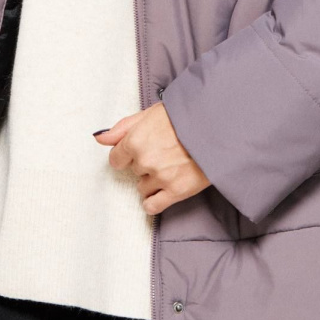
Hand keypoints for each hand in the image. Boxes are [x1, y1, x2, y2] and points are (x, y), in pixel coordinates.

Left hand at [93, 103, 211, 214]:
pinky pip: (153, 206)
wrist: (219, 127)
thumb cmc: (186, 116)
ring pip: (143, 188)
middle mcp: (145, 160)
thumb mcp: (151, 113)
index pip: (117, 159)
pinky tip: (165, 191)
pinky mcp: (176, 191)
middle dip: (146, 163)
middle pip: (134, 171)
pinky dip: (155, 201)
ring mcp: (160, 177)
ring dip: (154, 180)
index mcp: (136, 140)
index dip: (128, 154)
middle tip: (166, 152)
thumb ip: (123, 127)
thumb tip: (100, 138)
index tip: (141, 151)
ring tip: (173, 166)